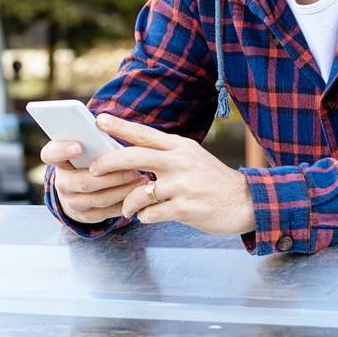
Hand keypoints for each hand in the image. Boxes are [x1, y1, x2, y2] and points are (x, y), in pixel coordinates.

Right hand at [41, 139, 145, 224]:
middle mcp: (61, 183)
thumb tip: (107, 123)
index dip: (62, 150)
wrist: (82, 189)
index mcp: (58, 160)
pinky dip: (124, 203)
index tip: (79, 146)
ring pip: (98, 198)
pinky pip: (106, 212)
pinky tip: (137, 193)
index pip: (50, 154)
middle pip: (82, 181)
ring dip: (122, 189)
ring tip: (141, 179)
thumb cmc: (91, 158)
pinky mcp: (85, 216)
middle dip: (110, 176)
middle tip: (132, 168)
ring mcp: (71, 202)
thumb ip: (93, 139)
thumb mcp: (88, 147)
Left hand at [90, 114, 254, 235]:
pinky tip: (147, 217)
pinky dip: (144, 217)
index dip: (120, 126)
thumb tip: (132, 155)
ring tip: (127, 209)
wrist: (245, 202)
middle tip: (92, 170)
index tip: (98, 119)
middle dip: (107, 163)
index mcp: (180, 147)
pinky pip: (150, 214)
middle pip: (133, 158)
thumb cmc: (212, 180)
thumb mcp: (192, 157)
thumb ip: (166, 154)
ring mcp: (182, 185)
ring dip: (127, 203)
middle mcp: (179, 162)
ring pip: (138, 193)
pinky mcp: (184, 208)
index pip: (144, 134)